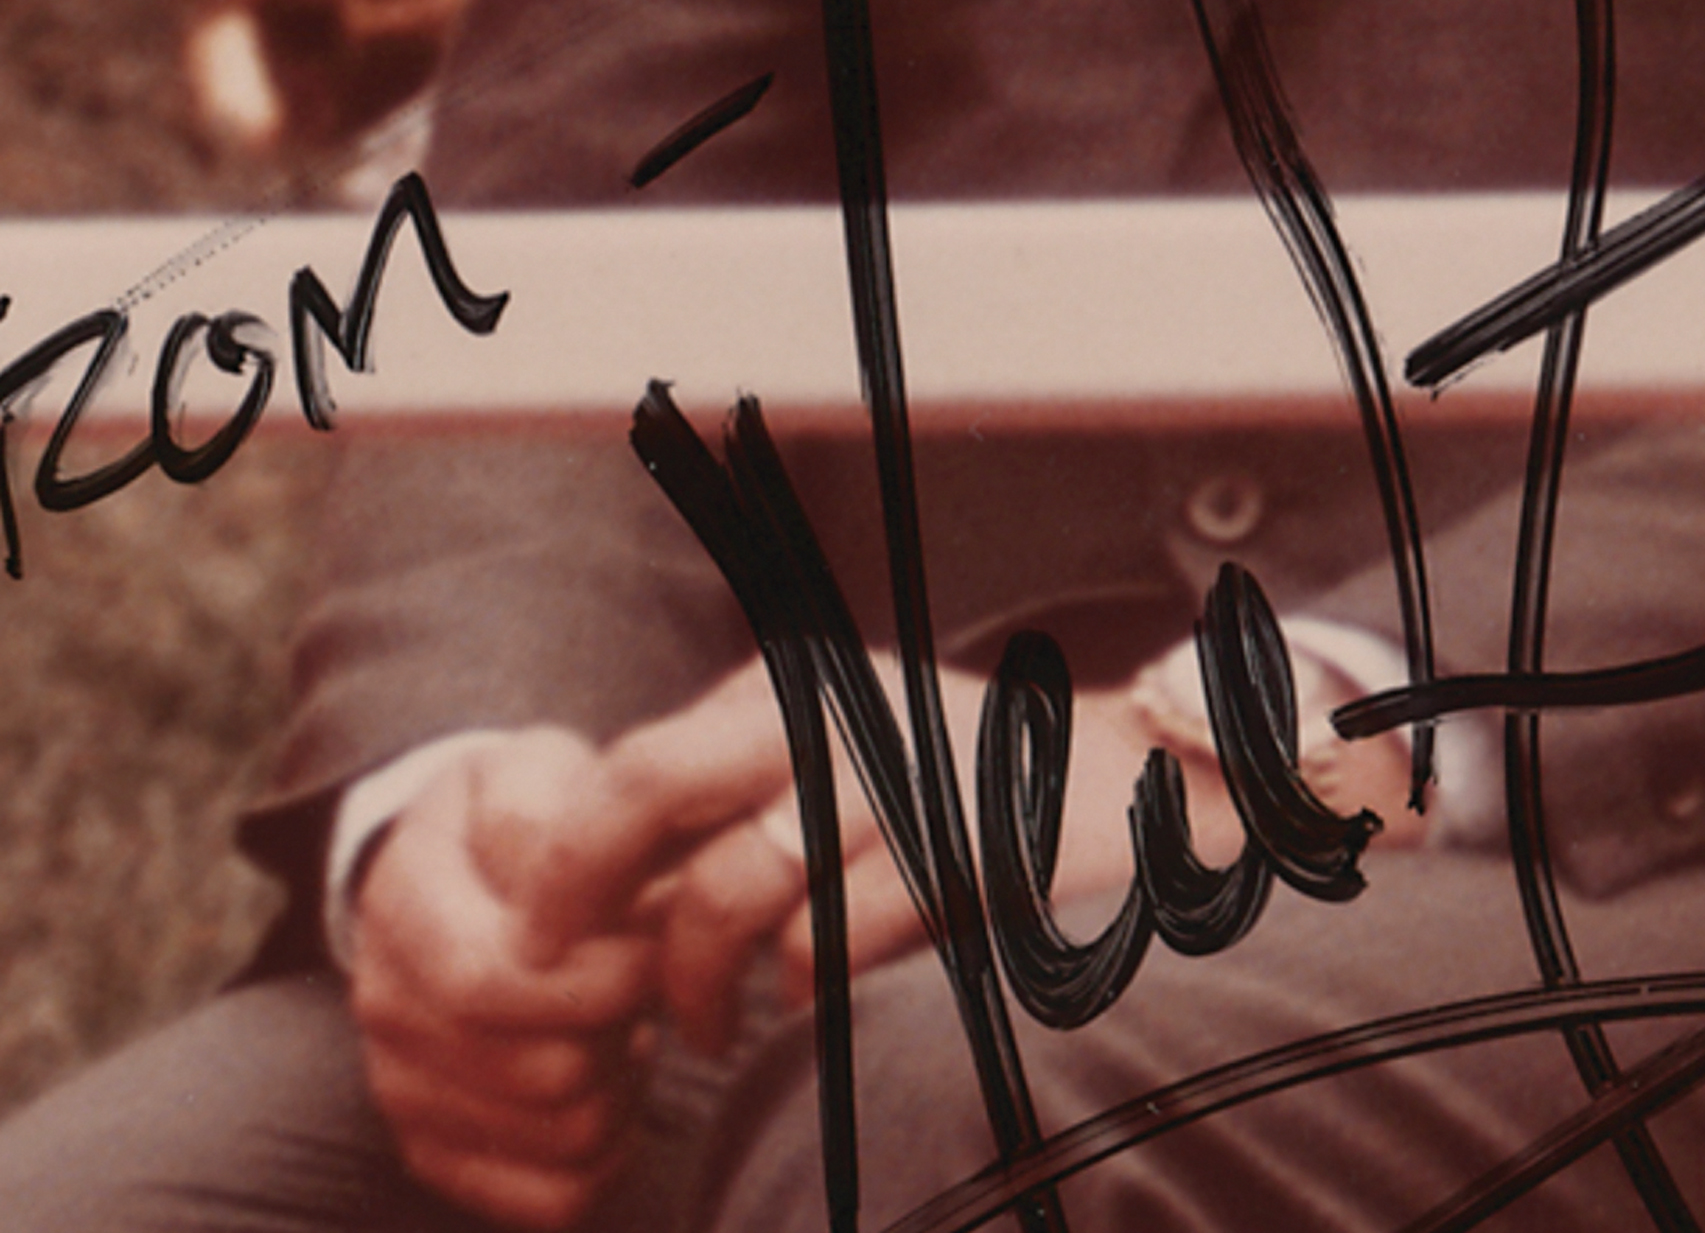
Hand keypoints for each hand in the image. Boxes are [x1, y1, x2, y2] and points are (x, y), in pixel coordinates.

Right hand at [348, 728, 664, 1230]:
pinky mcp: (435, 1151)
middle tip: (638, 980)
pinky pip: (552, 1197)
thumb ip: (554, 820)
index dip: (596, 976)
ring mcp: (401, 1087)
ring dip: (624, 1080)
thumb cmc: (528, 816)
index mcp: (400, 902)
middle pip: (542, 1069)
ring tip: (622, 1022)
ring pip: (562, 1133)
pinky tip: (608, 1082)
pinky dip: (607, 1147)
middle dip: (622, 1024)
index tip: (645, 945)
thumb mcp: (537, 771)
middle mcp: (383, 1003)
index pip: (488, 984)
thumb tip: (578, 907)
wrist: (466, 865)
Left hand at [620, 658, 1252, 1044]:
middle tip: (563, 975)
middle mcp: (832, 714)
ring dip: (698, 984)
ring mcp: (896, 778)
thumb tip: (600, 888)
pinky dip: (801, 995)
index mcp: (793, 689)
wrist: (1149, 787)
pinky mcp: (958, 853)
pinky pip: (830, 944)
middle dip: (584, 894)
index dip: (566, 854)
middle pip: (653, 790)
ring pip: (735, 890)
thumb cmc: (971, 791)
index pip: (634, 761)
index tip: (539, 932)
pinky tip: (805, 1014)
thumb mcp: (849, 756)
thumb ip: (739, 799)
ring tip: (700, 1031)